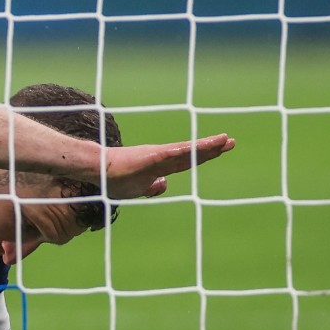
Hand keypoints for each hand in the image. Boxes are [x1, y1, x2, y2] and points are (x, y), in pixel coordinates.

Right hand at [100, 133, 234, 198]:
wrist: (98, 171)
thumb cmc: (114, 179)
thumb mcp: (138, 188)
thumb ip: (151, 187)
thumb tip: (164, 185)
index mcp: (160, 166)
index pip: (187, 160)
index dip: (204, 156)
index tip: (220, 150)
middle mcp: (162, 158)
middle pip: (192, 154)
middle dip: (212, 149)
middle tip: (230, 141)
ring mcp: (158, 156)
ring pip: (188, 151)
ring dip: (207, 147)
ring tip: (224, 141)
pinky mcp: (152, 156)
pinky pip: (176, 153)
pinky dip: (190, 150)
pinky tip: (203, 147)